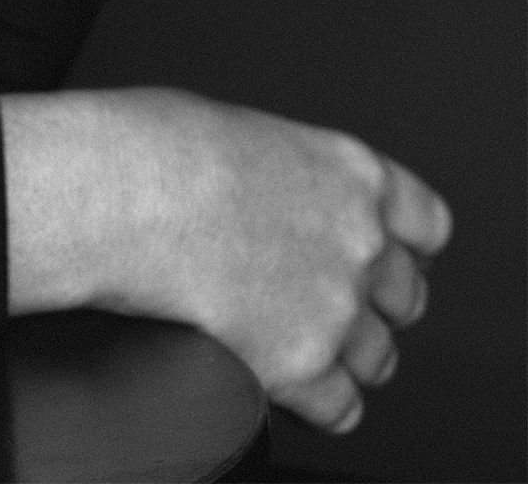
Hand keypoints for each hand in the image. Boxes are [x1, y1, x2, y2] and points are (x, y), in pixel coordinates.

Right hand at [109, 86, 451, 434]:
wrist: (116, 194)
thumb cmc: (156, 148)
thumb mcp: (245, 132)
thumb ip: (290, 172)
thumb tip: (276, 193)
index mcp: (351, 173)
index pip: (426, 223)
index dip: (403, 242)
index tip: (384, 252)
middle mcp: (359, 243)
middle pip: (407, 296)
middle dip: (371, 301)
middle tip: (327, 297)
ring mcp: (335, 309)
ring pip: (379, 358)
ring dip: (344, 354)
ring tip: (300, 342)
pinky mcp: (299, 367)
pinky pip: (342, 410)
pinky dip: (318, 403)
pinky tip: (286, 383)